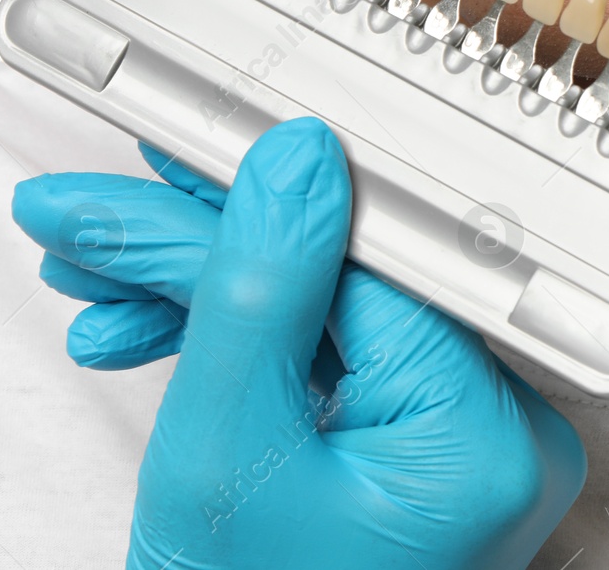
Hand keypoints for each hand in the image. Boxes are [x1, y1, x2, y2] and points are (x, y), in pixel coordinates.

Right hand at [13, 118, 585, 569]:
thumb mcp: (223, 448)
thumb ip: (254, 292)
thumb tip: (294, 160)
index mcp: (482, 434)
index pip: (363, 261)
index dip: (250, 202)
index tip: (176, 161)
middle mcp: (504, 430)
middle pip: (347, 280)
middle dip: (206, 256)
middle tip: (105, 227)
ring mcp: (471, 442)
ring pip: (333, 315)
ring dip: (209, 299)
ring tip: (104, 293)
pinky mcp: (432, 448)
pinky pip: (342, 362)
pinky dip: (249, 352)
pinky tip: (155, 336)